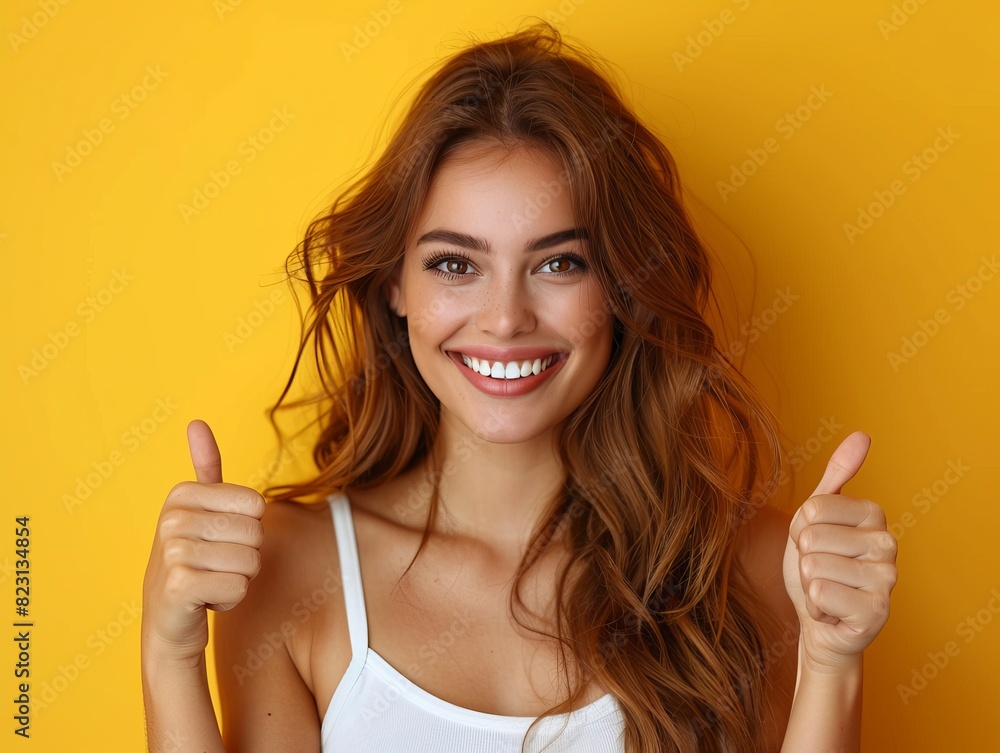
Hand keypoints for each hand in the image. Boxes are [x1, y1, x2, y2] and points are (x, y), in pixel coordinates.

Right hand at [141, 420, 264, 665]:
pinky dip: (230, 600)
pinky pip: (240, 587)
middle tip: (214, 566)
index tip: (217, 542)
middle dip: (245, 557)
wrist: (169, 622)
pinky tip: (205, 601)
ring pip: (251, 561)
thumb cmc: (195, 562)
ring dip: (238, 579)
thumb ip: (205, 468)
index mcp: (181, 494)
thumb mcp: (200, 511)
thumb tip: (196, 421)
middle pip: (256, 533)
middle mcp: (171, 519)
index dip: (247, 530)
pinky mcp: (179, 585)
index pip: (257, 505)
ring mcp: (172, 552)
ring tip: (208, 582)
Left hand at [782, 431, 897, 669]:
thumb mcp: (816, 517)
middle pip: (811, 537)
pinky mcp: (877, 611)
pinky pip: (819, 595)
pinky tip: (834, 611)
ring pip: (813, 567)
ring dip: (810, 585)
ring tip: (829, 592)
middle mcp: (888, 542)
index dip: (801, 530)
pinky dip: (816, 607)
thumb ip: (835, 477)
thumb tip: (861, 435)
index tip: (818, 545)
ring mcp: (887, 578)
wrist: (821, 624)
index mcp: (873, 513)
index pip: (812, 507)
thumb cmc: (817, 566)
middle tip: (824, 572)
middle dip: (805, 559)